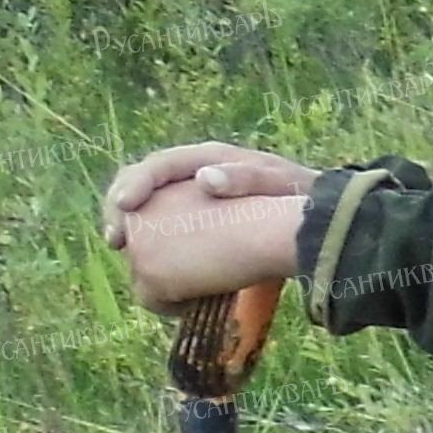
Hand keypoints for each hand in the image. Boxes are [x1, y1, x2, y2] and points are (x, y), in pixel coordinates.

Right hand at [104, 144, 315, 308]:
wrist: (316, 217)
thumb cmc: (298, 197)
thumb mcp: (281, 183)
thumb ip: (247, 179)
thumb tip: (208, 179)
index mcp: (208, 159)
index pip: (160, 165)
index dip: (136, 183)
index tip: (126, 205)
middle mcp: (190, 177)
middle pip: (140, 185)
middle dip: (120, 209)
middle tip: (116, 238)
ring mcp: (189, 202)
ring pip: (145, 212)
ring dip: (129, 232)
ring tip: (122, 249)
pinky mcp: (194, 229)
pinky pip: (162, 237)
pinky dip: (152, 254)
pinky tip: (153, 274)